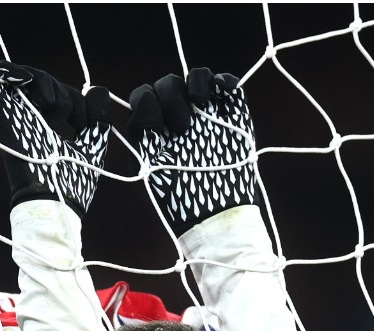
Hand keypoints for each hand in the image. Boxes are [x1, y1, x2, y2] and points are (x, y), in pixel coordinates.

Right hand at [0, 61, 110, 215]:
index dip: (75, 100)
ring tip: (52, 104)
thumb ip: (97, 119)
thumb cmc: (72, 181)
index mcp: (44, 127)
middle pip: (40, 83)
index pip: (56, 96)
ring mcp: (12, 116)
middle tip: (70, 118)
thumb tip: (98, 90)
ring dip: (42, 80)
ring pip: (20, 76)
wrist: (54, 199)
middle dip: (62, 91)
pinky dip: (11, 71)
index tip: (82, 124)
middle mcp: (25, 120)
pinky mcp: (0, 115)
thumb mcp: (92, 143)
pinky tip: (30, 85)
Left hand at [130, 67, 257, 234]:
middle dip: (171, 97)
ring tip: (200, 103)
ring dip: (195, 83)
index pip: (143, 96)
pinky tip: (222, 94)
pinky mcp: (231, 113)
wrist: (217, 210)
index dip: (147, 102)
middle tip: (182, 127)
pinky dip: (223, 82)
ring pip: (196, 77)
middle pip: (167, 83)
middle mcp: (177, 115)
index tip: (159, 126)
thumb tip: (145, 96)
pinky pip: (225, 83)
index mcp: (153, 128)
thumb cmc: (180, 195)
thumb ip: (145, 131)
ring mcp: (205, 112)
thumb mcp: (153, 164)